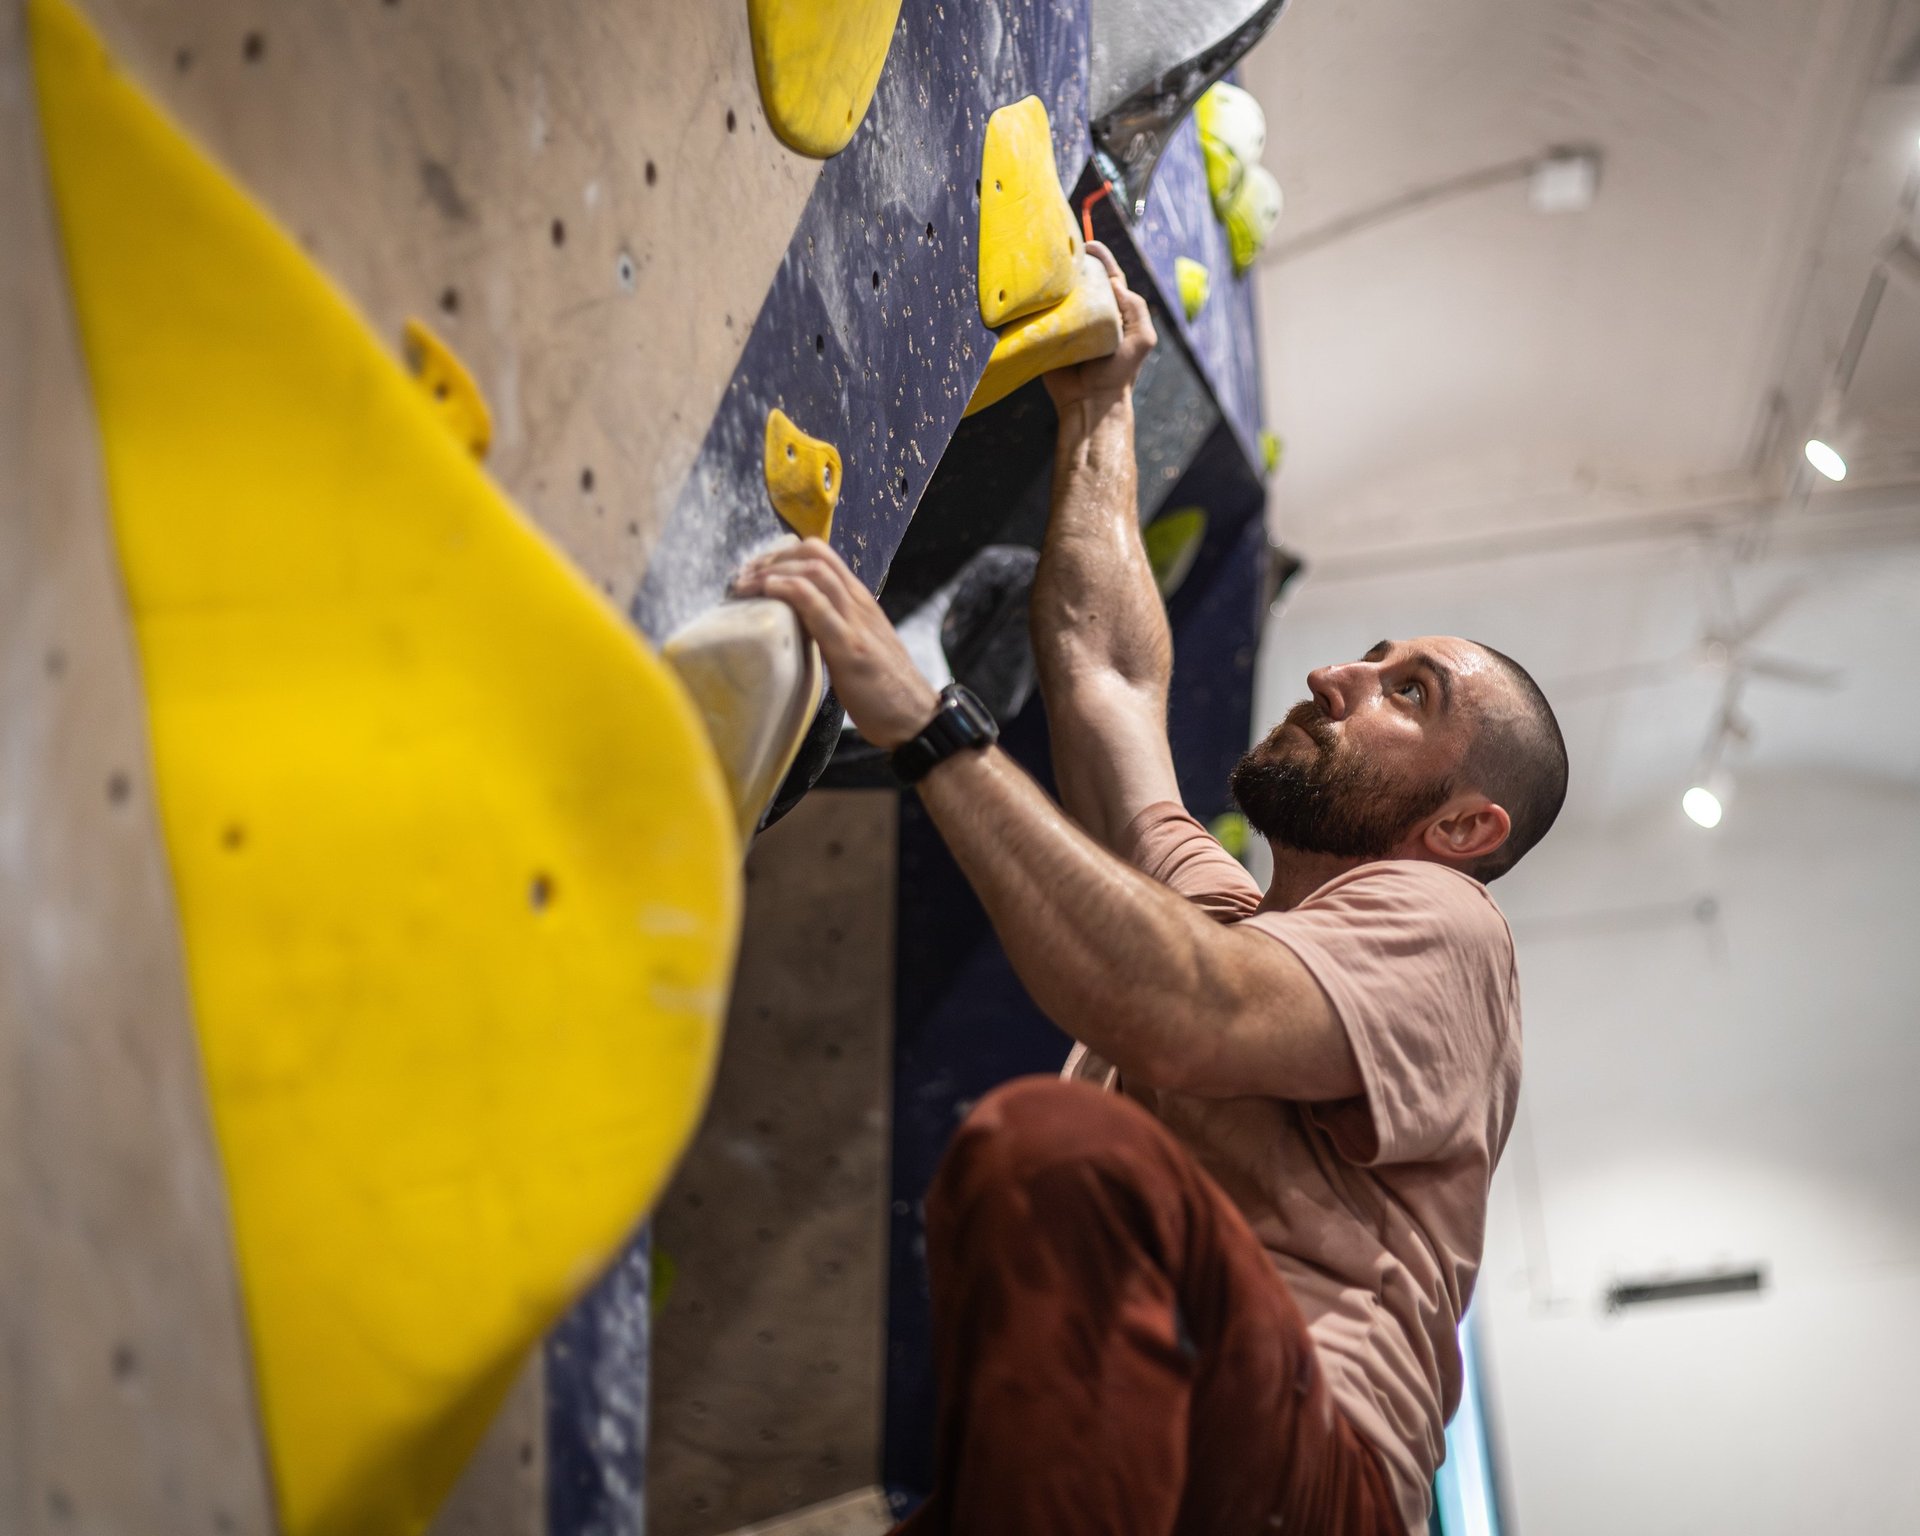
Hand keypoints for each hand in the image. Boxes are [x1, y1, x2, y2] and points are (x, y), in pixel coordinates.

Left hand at [731, 539, 940, 750]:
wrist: (916, 718)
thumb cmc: (885, 690)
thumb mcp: (857, 647)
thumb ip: (832, 630)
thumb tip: (796, 628)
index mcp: (860, 602)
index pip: (822, 557)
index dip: (783, 556)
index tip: (756, 573)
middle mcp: (859, 604)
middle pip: (814, 555)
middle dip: (771, 559)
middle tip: (743, 577)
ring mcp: (855, 622)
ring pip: (814, 571)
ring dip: (771, 572)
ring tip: (744, 586)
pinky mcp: (849, 647)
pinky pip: (817, 605)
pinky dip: (788, 590)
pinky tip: (768, 591)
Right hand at [1043, 241, 1156, 412]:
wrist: (1091, 402)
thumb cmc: (1120, 373)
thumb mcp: (1142, 339)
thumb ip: (1137, 309)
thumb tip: (1114, 282)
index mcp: (1113, 310)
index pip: (1108, 276)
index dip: (1100, 258)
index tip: (1088, 245)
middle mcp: (1090, 313)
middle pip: (1081, 280)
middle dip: (1072, 264)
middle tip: (1060, 253)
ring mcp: (1068, 324)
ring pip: (1059, 295)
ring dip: (1052, 282)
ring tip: (1042, 268)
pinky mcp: (1049, 336)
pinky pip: (1040, 317)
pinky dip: (1035, 305)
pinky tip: (1029, 293)